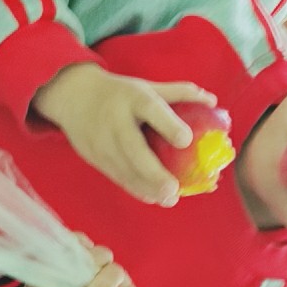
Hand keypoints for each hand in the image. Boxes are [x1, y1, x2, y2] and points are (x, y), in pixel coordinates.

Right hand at [33, 64, 218, 204]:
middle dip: (153, 172)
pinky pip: (117, 175)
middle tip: (173, 190)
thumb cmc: (120, 93)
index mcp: (132, 97)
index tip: (186, 140)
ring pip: (124, 168)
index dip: (168, 124)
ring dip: (146, 187)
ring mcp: (101, 141)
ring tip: (169, 200)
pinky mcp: (95, 156)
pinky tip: (152, 198)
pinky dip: (135, 188)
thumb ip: (179, 93)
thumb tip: (213, 102)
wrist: (73, 96)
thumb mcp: (146, 86)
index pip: (150, 109)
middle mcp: (114, 120)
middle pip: (133, 148)